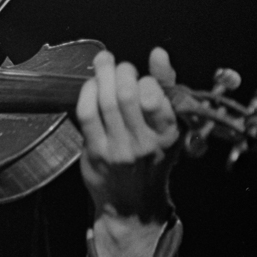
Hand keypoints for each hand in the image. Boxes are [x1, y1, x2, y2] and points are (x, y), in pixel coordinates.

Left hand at [76, 48, 179, 256]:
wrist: (131, 203)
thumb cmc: (152, 158)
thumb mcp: (169, 126)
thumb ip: (166, 87)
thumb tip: (158, 54)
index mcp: (167, 135)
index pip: (154, 97)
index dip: (144, 79)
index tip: (141, 77)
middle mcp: (143, 143)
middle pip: (126, 95)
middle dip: (120, 71)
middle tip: (119, 65)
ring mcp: (117, 149)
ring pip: (105, 102)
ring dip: (102, 75)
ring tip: (104, 62)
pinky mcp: (95, 152)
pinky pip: (87, 114)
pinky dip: (87, 93)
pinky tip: (91, 85)